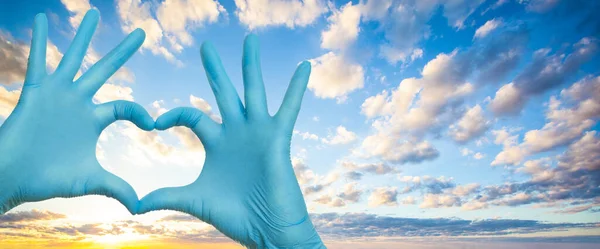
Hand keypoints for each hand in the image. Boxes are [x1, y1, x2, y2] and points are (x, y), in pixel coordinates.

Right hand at [0, 10, 153, 213]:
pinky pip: (37, 62)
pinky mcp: (35, 93)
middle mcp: (78, 101)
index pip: (125, 105)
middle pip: (106, 70)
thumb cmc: (49, 179)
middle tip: (143, 32)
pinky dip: (38, 41)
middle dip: (123, 52)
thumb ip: (116, 188)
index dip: (140, 112)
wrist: (13, 177)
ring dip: (84, 37)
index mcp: (94, 118)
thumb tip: (140, 207)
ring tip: (94, 13)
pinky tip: (41, 19)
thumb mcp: (90, 180)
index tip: (153, 124)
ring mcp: (57, 94)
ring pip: (74, 58)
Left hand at [137, 35, 324, 247]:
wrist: (266, 229)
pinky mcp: (277, 138)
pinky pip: (289, 108)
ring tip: (250, 40)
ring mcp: (258, 133)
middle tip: (204, 46)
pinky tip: (304, 66)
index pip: (192, 116)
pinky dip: (297, 88)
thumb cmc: (235, 215)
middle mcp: (237, 132)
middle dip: (214, 70)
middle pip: (223, 93)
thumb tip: (135, 206)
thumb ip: (166, 197)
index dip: (173, 114)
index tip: (154, 122)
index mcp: (216, 143)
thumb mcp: (194, 200)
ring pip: (253, 91)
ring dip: (251, 65)